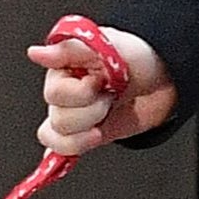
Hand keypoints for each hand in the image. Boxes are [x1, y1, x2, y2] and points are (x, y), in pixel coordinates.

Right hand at [29, 24, 175, 155]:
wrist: (162, 79)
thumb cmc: (136, 57)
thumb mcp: (108, 45)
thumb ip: (70, 50)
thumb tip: (35, 53)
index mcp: (63, 70)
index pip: (55, 95)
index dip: (82, 93)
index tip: (100, 81)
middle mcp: (64, 93)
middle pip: (58, 120)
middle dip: (92, 112)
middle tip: (110, 96)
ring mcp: (72, 115)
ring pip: (58, 138)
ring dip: (88, 132)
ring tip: (107, 113)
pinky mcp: (82, 134)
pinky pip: (60, 151)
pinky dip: (66, 152)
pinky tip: (72, 150)